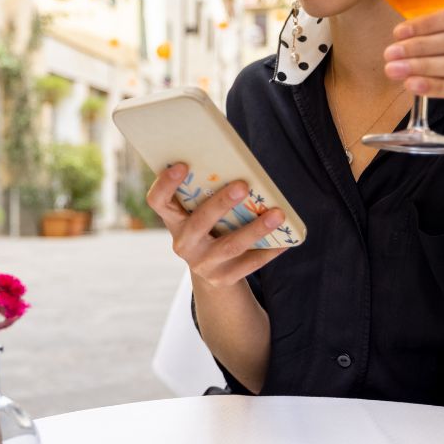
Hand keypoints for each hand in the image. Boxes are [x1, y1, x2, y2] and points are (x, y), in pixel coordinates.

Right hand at [146, 163, 287, 287]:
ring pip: (230, 246)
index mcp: (173, 220)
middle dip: (220, 204)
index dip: (165, 184)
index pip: (158, 201)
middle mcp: (183, 244)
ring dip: (255, 229)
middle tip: (243, 185)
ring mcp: (202, 264)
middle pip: (198, 223)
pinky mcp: (223, 278)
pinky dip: (269, 250)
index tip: (182, 165)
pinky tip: (286, 239)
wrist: (212, 271)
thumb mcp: (199, 213)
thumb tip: (240, 167)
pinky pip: (249, 263)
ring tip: (278, 214)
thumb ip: (207, 195)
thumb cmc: (209, 227)